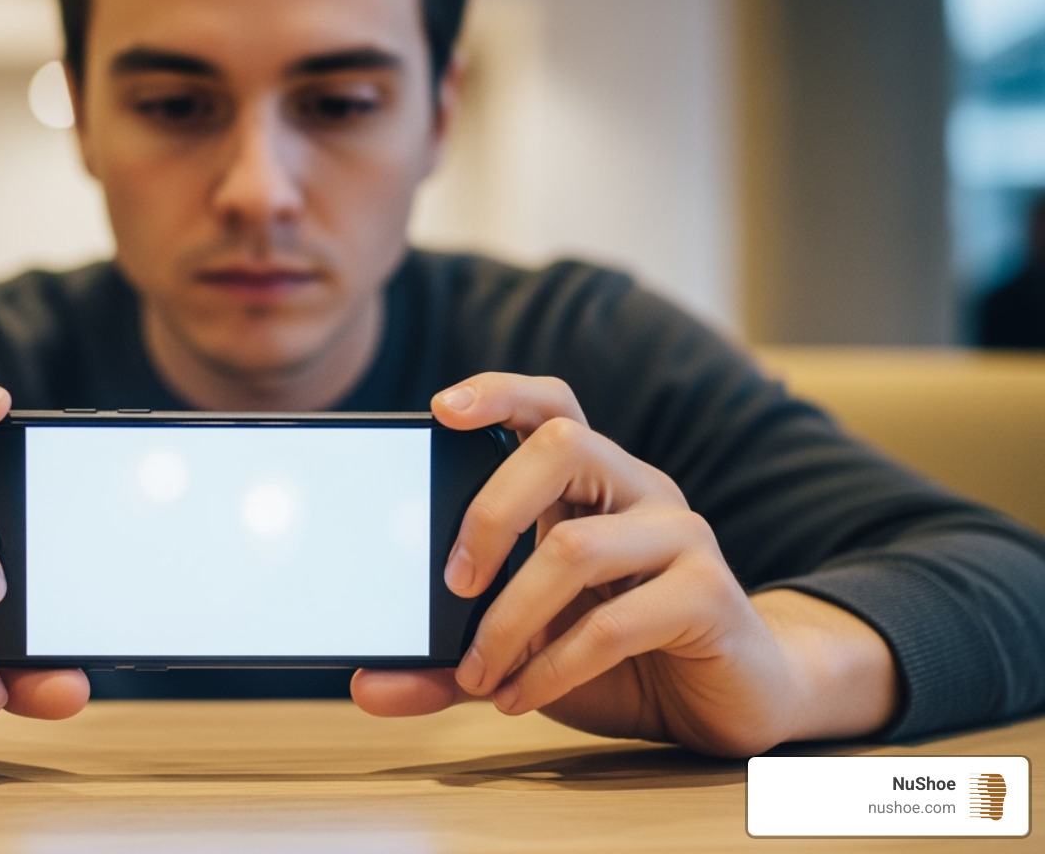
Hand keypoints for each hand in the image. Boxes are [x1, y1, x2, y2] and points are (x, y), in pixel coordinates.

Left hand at [351, 372, 897, 756]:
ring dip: (511, 617)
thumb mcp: (525, 653)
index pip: (550, 404)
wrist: (727, 703)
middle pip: (563, 443)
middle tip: (453, 583)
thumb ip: (449, 663)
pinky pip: (614, 620)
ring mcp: (681, 536)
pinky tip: (521, 696)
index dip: (499, 392)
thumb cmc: (621, 659)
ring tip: (480, 674)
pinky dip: (554, 664)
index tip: (441, 408)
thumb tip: (367, 687)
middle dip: (490, 510)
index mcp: (592, 483)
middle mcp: (639, 490)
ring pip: (577, 544)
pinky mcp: (709, 596)